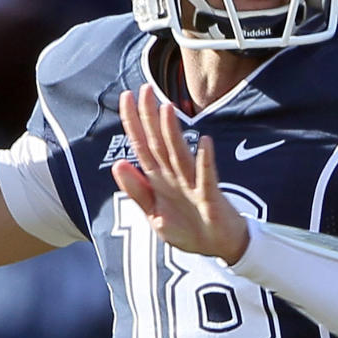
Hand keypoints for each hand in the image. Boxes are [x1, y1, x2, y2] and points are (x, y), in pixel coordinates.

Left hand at [111, 84, 248, 263]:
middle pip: (159, 143)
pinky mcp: (210, 197)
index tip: (126, 96)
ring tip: (167, 108)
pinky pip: (206, 177)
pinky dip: (205, 161)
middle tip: (145, 89)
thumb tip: (117, 164)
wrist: (219, 247)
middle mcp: (174, 176)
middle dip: (150, 117)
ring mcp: (192, 184)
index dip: (133, 122)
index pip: (142, 145)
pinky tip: (204, 142)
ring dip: (172, 132)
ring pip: (179, 154)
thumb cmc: (188, 228)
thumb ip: (137, 191)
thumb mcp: (154, 215)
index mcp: (159, 178)